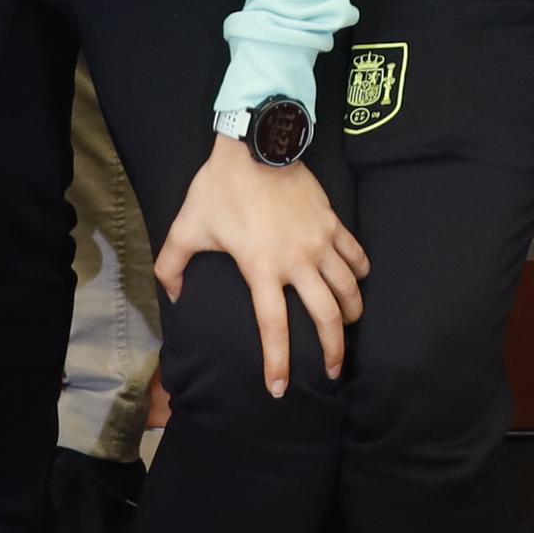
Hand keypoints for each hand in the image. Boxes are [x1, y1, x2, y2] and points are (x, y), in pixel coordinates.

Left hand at [155, 135, 365, 395]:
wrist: (255, 143)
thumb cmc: (219, 187)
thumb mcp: (187, 227)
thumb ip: (172, 266)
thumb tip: (174, 298)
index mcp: (261, 269)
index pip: (274, 327)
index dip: (277, 362)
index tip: (278, 389)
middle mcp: (297, 261)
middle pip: (326, 316)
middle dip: (333, 350)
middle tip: (333, 371)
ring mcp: (319, 241)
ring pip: (348, 289)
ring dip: (352, 314)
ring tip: (349, 328)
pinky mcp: (332, 222)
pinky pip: (355, 254)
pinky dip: (361, 271)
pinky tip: (359, 280)